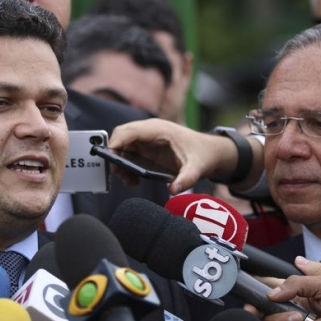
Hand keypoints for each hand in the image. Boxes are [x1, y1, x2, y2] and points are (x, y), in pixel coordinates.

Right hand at [108, 119, 238, 193]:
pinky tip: (134, 180)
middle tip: (120, 175)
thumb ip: (186, 179)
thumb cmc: (203, 155)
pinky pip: (129, 154)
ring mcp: (147, 139)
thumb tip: (173, 191)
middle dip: (115, 155)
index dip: (115, 143)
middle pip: (121, 137)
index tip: (110, 160)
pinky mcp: (147, 148)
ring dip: (120, 163)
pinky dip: (127, 166)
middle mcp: (149, 131)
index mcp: (159, 129)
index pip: (128, 131)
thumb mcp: (197, 168)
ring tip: (129, 181)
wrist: (211, 152)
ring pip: (123, 146)